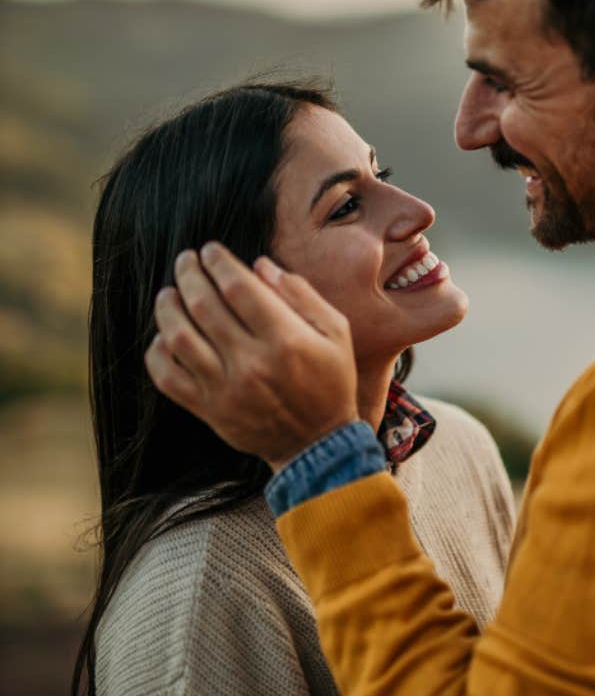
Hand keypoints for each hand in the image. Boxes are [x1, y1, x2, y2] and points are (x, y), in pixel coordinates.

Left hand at [144, 243, 358, 471]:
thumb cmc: (331, 381)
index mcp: (285, 339)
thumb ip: (302, 295)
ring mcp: (225, 388)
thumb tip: (261, 265)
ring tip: (169, 292)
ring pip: (179, 337)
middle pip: (204, 305)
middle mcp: (251, 362)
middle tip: (186, 260)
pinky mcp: (209, 410)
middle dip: (190, 274)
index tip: (210, 250)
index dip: (219, 262)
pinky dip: (158, 352)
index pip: (239, 287)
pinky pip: (168, 377)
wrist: (317, 445)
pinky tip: (164, 335)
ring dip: (168, 307)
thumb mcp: (335, 332)